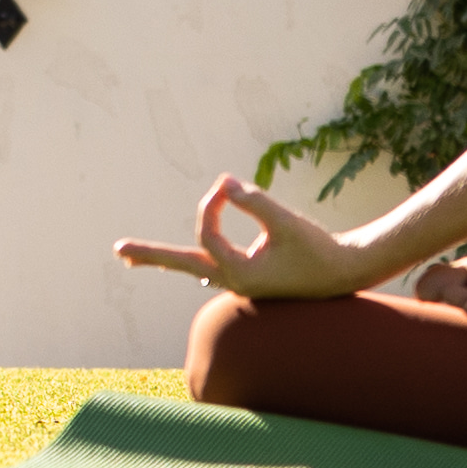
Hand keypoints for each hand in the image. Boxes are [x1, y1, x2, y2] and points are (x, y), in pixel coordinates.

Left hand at [112, 176, 384, 302]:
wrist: (349, 273)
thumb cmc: (320, 248)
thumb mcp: (287, 221)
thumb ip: (255, 201)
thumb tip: (223, 183)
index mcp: (239, 274)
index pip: (208, 234)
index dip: (213, 206)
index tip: (226, 187)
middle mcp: (234, 283)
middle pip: (182, 264)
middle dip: (151, 254)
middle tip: (117, 250)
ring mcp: (241, 284)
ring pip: (196, 267)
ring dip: (167, 259)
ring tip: (132, 258)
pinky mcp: (252, 279)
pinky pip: (215, 270)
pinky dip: (198, 263)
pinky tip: (195, 269)